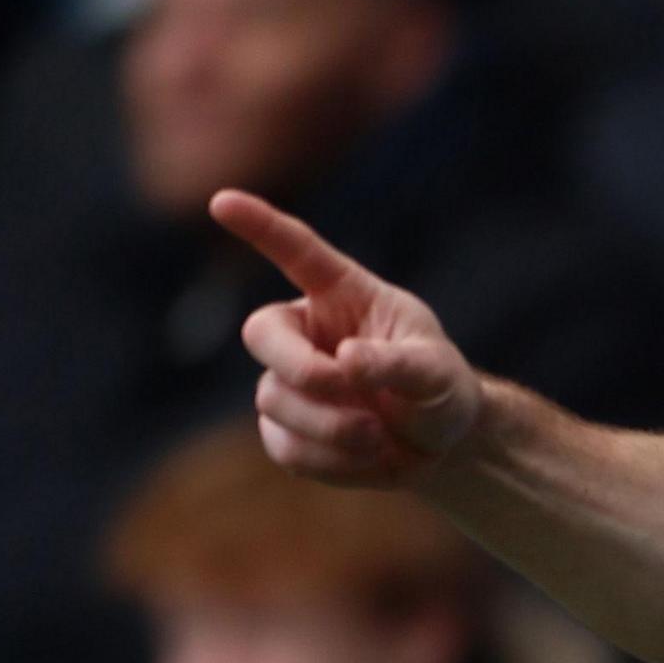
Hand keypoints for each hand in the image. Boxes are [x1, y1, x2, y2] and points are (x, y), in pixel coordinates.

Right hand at [215, 189, 483, 486]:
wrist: (439, 445)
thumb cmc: (440, 389)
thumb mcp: (438, 372)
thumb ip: (398, 363)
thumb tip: (347, 360)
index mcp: (342, 295)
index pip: (297, 251)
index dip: (261, 226)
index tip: (223, 201)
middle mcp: (305, 332)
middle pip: (261, 334)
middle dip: (302, 369)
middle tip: (345, 387)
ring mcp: (288, 381)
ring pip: (273, 400)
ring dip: (331, 426)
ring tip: (380, 435)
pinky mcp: (285, 429)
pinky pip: (285, 447)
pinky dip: (330, 461)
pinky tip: (370, 457)